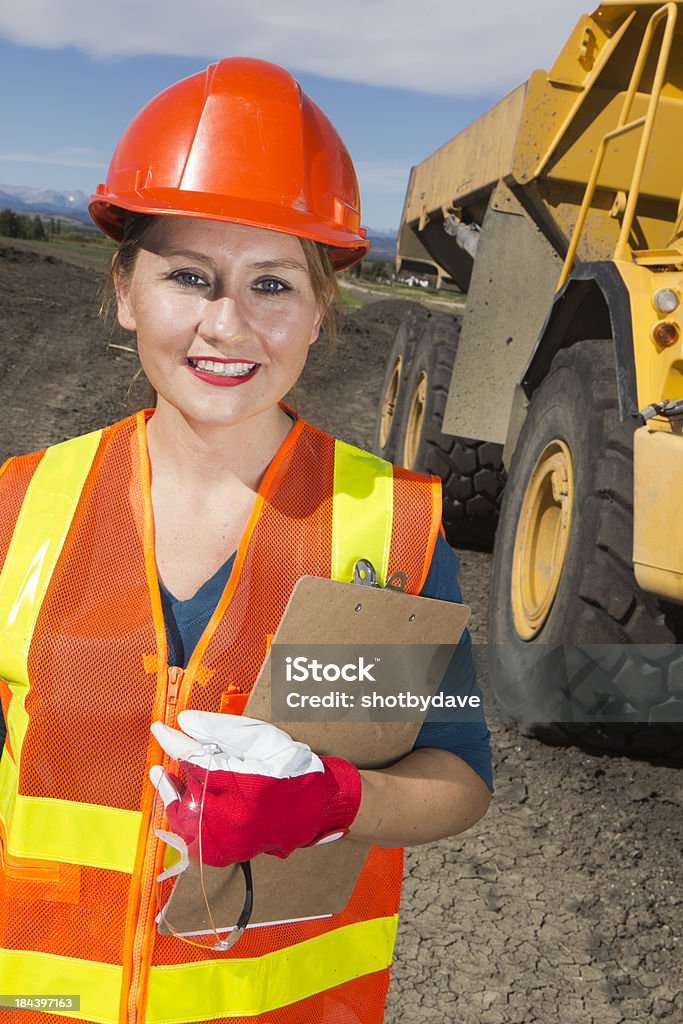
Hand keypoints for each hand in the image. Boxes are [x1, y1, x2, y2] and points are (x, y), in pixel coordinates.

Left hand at [149, 711, 361, 865]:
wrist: (319, 807)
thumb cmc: (295, 768)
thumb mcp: (265, 738)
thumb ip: (224, 729)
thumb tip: (186, 723)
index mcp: (246, 786)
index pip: (196, 761)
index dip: (175, 743)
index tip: (160, 729)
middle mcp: (235, 819)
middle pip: (185, 793)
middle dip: (173, 773)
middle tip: (164, 757)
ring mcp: (230, 841)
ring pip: (184, 819)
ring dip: (173, 797)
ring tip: (165, 777)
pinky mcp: (229, 853)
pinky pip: (194, 837)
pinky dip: (184, 818)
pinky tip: (183, 801)